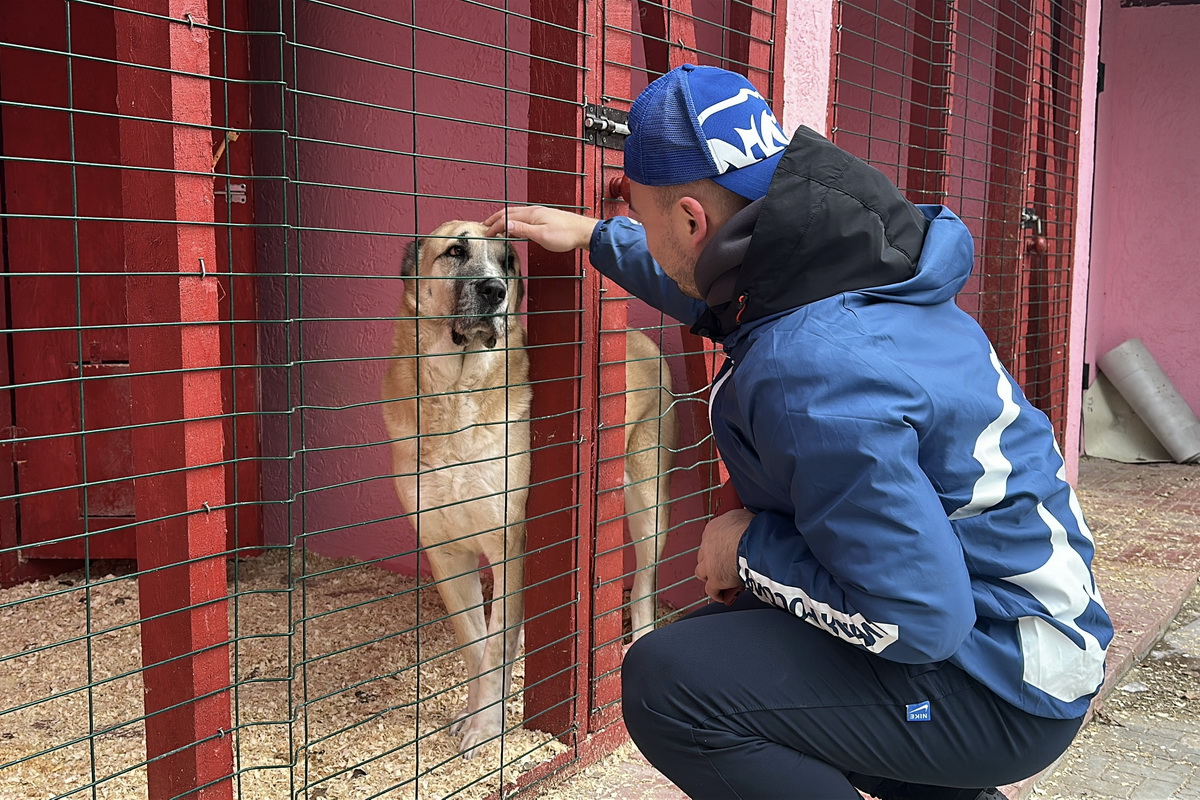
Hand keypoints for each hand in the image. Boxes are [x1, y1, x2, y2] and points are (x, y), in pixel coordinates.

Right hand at [483, 205, 598, 251]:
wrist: (584, 232)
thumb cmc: (566, 235)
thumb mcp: (542, 236)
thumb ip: (522, 230)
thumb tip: (505, 225)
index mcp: (531, 214)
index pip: (506, 218)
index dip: (494, 226)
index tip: (485, 234)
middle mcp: (533, 211)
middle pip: (509, 212)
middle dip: (495, 219)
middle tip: (485, 226)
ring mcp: (539, 213)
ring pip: (515, 214)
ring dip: (504, 219)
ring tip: (496, 226)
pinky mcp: (544, 217)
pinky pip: (523, 217)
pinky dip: (513, 221)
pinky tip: (515, 228)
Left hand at [695, 508, 753, 604]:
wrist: (753, 542)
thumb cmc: (752, 528)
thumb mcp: (745, 515)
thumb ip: (741, 519)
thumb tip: (748, 516)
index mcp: (713, 528)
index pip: (710, 538)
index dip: (718, 545)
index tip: (726, 548)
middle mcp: (707, 545)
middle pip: (703, 555)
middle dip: (711, 559)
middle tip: (722, 564)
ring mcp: (709, 563)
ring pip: (701, 572)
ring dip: (709, 575)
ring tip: (719, 579)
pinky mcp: (715, 579)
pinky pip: (711, 590)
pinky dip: (716, 593)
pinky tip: (722, 595)